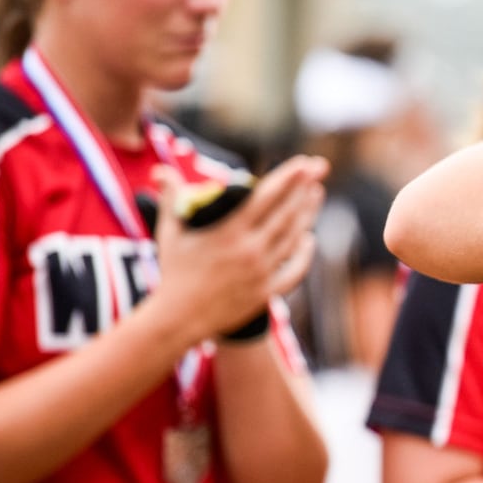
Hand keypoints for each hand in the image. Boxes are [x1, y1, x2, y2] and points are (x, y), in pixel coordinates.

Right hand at [152, 155, 327, 341]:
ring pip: (293, 238)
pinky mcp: (266, 292)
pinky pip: (293, 270)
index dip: (288, 178)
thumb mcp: (169, 233)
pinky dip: (304, 255)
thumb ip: (171, 199)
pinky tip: (309, 239)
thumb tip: (161, 171)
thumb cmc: (173, 273)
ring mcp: (261, 273)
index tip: (304, 162)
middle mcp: (250, 251)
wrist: (178, 320)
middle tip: (320, 167)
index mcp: (229, 233)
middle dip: (305, 188)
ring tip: (316, 192)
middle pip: (286, 214)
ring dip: (307, 213)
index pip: (265, 198)